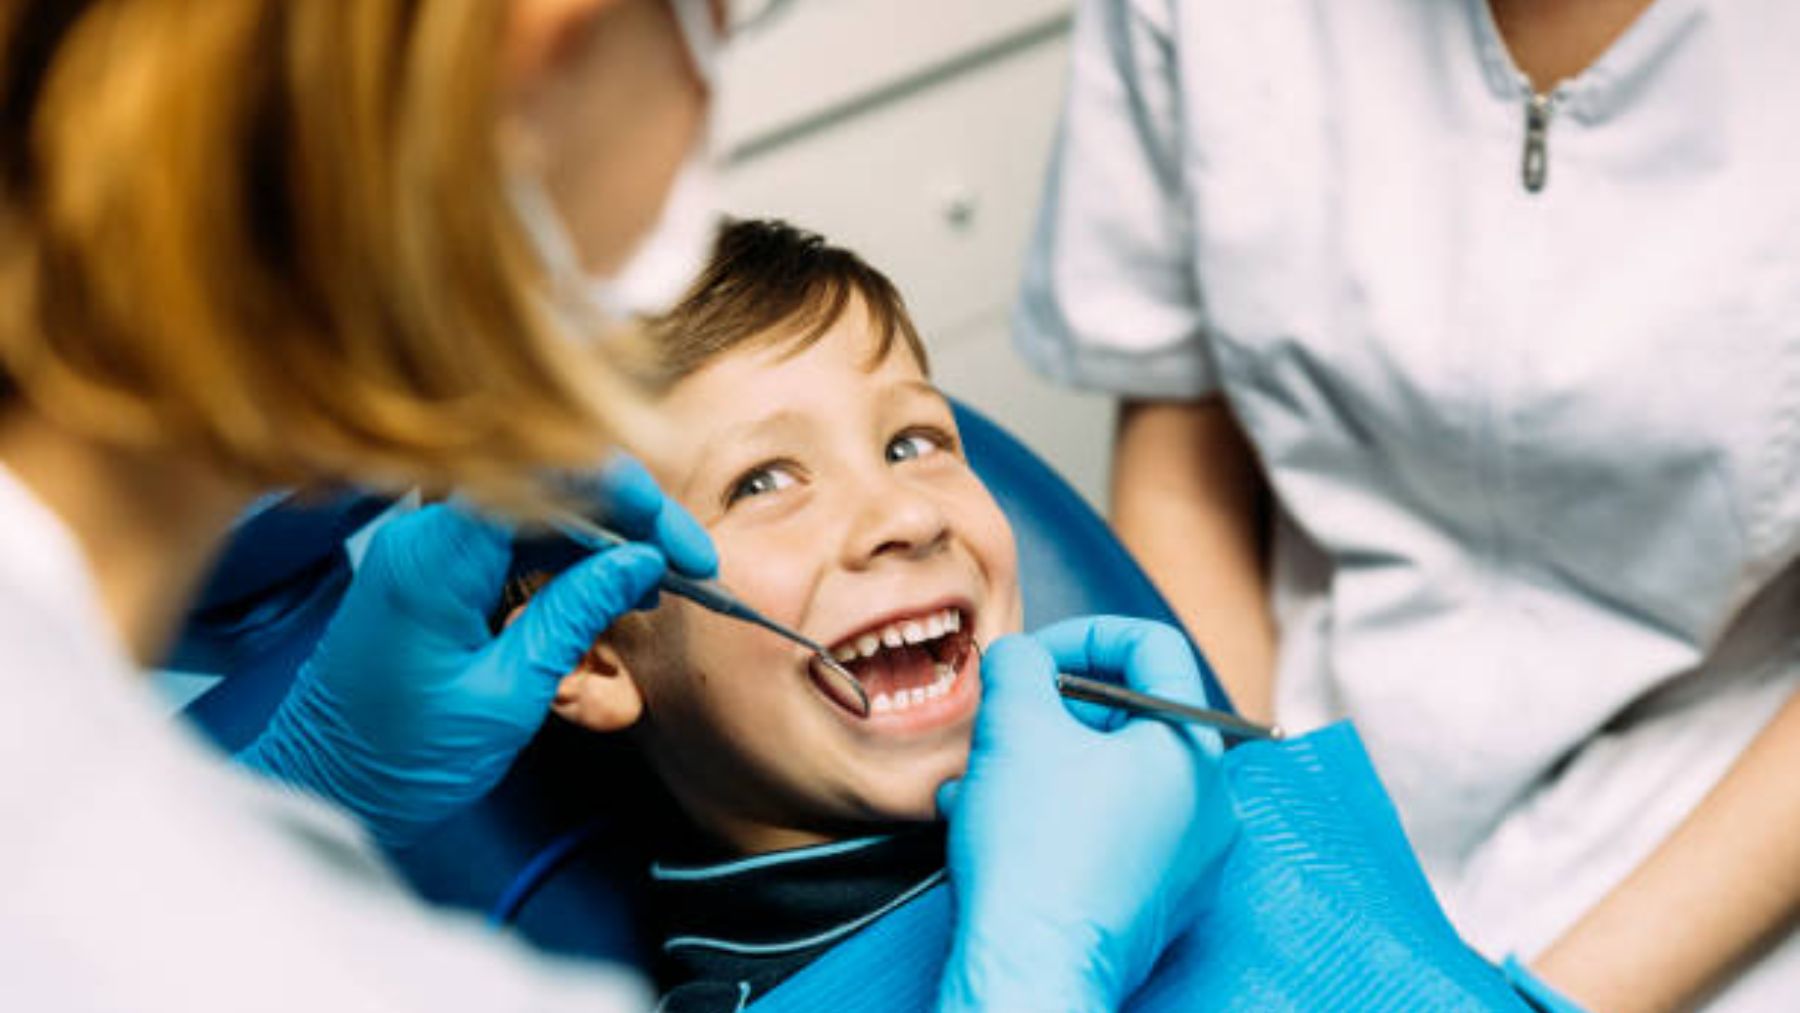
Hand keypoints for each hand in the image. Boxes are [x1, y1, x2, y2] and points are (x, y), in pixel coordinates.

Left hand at [239, 456, 715, 846]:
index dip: (634, 500)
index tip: (685, 551)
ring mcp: (426, 544)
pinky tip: (609, 587)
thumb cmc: (399, 762)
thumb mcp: (507, 695)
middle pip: (549, 479)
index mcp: (435, 555)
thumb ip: (575, 616)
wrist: (322, 791)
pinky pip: (514, 533)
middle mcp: (425, 531)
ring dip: (606, 533)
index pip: (551, 476)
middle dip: (630, 513)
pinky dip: (569, 553)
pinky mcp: (433, 566)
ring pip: (538, 503)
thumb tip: (643, 562)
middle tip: (688, 567)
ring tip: (658, 584)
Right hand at [936, 616, 1235, 1011]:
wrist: (1034, 968)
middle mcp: (1209, 803)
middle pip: (1128, 718)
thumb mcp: (1013, 724)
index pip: (1154, 647)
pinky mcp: (1157, 902)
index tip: (1031, 659)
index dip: (1083, 635)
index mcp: (1192, 746)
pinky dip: (1054, 816)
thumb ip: (1018, 663)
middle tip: (1001, 723)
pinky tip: (991, 826)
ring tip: (978, 782)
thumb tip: (1020, 658)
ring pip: (1109, 779)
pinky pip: (1108, 832)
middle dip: (1050, 713)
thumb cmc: (1035, 849)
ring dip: (1039, 766)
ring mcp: (1189, 860)